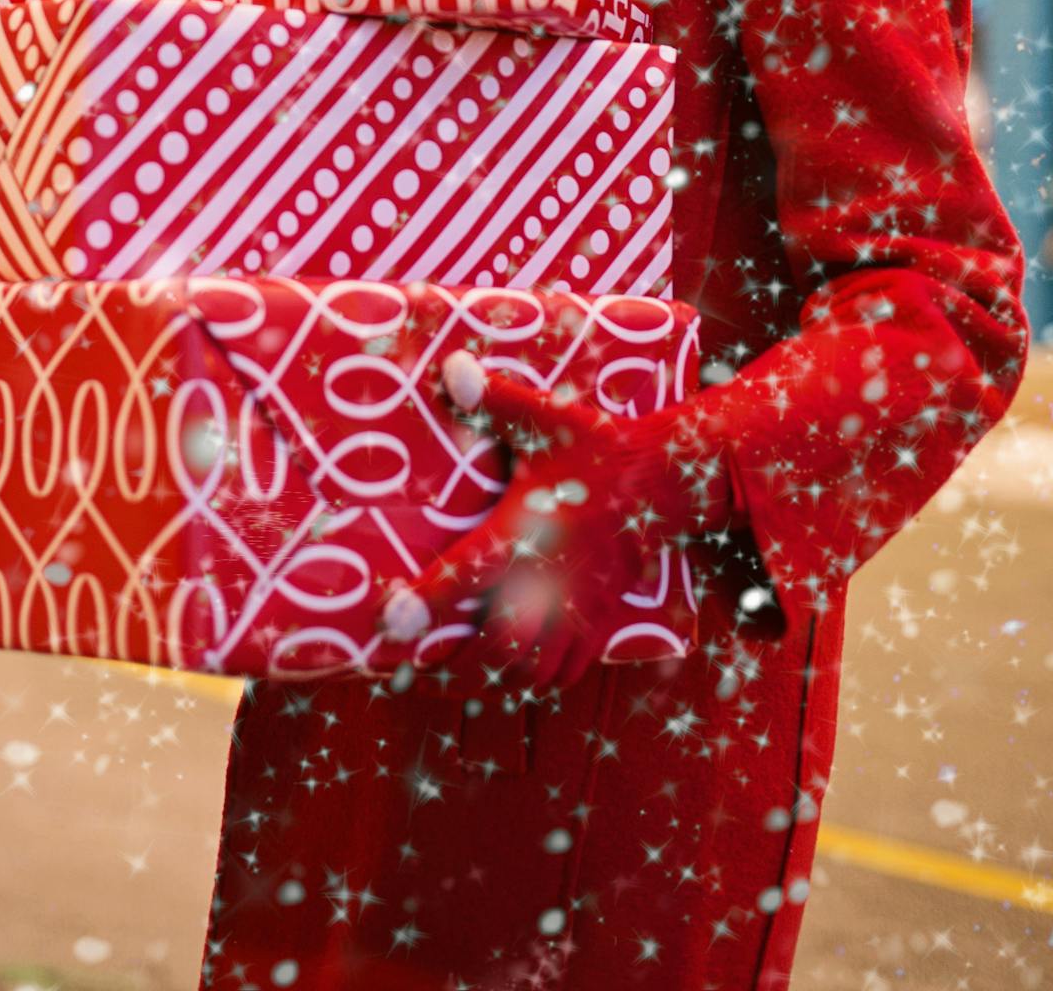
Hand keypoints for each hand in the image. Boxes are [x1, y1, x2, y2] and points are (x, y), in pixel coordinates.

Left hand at [381, 355, 733, 689]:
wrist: (664, 483)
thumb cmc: (596, 450)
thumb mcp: (545, 418)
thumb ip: (494, 399)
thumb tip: (452, 367)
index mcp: (522, 536)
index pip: (461, 579)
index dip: (421, 606)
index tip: (388, 623)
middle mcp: (546, 583)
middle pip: (489, 649)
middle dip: (448, 662)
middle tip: (411, 663)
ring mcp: (574, 611)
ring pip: (524, 673)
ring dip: (486, 680)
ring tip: (454, 676)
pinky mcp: (597, 624)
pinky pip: (562, 675)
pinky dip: (531, 684)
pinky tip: (511, 675)